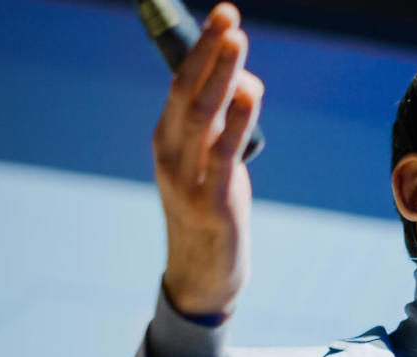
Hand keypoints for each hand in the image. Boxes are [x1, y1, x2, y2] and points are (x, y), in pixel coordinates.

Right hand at [153, 2, 263, 317]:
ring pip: (201, 115)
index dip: (202, 47)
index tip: (223, 15)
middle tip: (228, 15)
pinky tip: (250, 95)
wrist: (202, 272)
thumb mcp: (214, 160)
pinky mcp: (211, 202)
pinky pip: (223, 155)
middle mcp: (170, 152)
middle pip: (186, 90)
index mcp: (166, 137)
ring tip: (238, 40)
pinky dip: (237, 121)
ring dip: (221, 75)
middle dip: (208, 50)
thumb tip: (247, 80)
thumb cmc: (211, 207)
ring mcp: (186, 178)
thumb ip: (227, 121)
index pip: (181, 82)